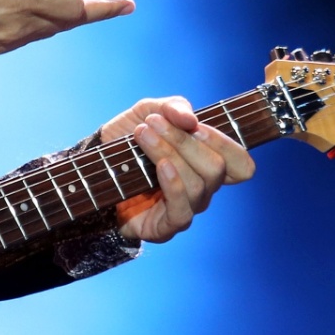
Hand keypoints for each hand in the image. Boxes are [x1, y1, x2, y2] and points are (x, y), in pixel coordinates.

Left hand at [99, 97, 252, 243]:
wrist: (92, 167)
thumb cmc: (127, 141)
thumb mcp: (148, 112)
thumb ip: (172, 107)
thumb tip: (190, 119)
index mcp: (206, 164)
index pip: (241, 164)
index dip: (226, 143)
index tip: (195, 125)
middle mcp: (202, 189)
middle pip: (217, 169)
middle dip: (184, 140)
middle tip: (153, 123)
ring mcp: (186, 209)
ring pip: (198, 184)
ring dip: (169, 153)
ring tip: (142, 135)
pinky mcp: (165, 227)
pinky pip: (182, 210)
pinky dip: (174, 184)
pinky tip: (160, 166)